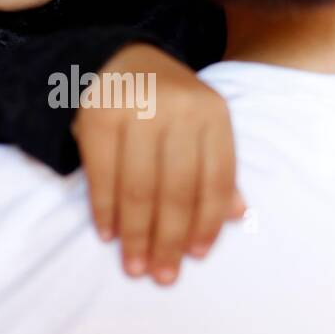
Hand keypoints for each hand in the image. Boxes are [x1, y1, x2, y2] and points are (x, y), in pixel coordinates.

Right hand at [71, 43, 245, 284]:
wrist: (114, 58)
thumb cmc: (166, 104)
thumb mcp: (200, 126)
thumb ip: (215, 168)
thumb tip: (237, 216)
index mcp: (213, 113)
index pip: (216, 179)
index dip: (208, 223)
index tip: (197, 256)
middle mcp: (178, 109)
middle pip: (177, 190)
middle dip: (170, 239)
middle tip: (162, 275)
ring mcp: (136, 110)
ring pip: (139, 188)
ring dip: (137, 234)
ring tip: (135, 266)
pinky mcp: (98, 115)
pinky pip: (102, 175)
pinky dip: (105, 210)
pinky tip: (109, 234)